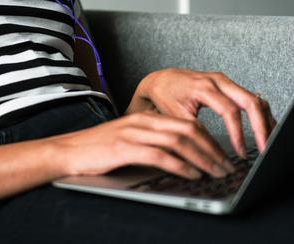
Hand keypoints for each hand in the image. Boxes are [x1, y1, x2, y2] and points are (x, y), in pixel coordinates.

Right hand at [50, 111, 237, 179]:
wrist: (67, 151)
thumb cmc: (98, 150)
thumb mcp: (129, 141)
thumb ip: (153, 144)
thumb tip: (182, 158)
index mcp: (146, 118)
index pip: (186, 123)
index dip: (210, 139)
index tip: (223, 156)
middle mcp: (143, 121)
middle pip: (188, 130)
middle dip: (212, 149)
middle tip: (227, 166)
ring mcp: (134, 134)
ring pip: (179, 141)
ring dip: (203, 158)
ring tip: (216, 172)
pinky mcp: (125, 148)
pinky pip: (161, 155)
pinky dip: (181, 166)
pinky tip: (192, 175)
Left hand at [125, 68, 276, 157]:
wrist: (160, 80)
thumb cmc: (164, 95)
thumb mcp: (174, 116)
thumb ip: (193, 132)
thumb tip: (209, 155)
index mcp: (204, 87)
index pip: (230, 111)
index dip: (238, 134)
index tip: (240, 153)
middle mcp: (218, 81)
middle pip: (251, 102)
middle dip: (261, 128)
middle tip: (265, 149)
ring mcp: (226, 82)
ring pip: (256, 99)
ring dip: (265, 122)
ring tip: (269, 144)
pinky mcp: (229, 86)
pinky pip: (251, 99)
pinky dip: (261, 115)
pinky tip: (265, 131)